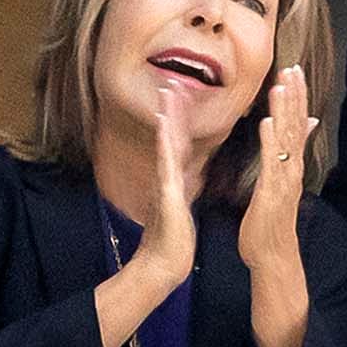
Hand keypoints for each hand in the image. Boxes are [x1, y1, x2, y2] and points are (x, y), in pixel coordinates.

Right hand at [91, 82, 204, 346]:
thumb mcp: (180, 208)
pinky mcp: (166, 194)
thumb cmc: (173, 242)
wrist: (163, 266)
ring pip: (167, 144)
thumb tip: (183, 177)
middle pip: (170, 136)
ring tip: (168, 92)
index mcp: (175, 179)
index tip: (183, 94)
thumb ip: (179, 190)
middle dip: (172, 109)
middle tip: (172, 81)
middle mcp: (167, 177)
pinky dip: (165, 143)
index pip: (178, 142)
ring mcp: (165, 183)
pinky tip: (165, 126)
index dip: (181, 118)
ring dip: (168, 117)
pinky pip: (166, 164)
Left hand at [234, 64, 316, 346]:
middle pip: (296, 126)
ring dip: (285, 111)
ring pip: (287, 139)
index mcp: (289, 166)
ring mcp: (285, 180)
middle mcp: (291, 169)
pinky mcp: (273, 192)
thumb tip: (299, 136)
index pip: (295, 124)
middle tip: (294, 67)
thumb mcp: (280, 185)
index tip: (293, 71)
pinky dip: (272, 142)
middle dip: (295, 96)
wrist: (272, 256)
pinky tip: (269, 123)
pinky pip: (273, 163)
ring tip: (282, 85)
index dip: (295, 98)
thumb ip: (288, 158)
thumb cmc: (270, 223)